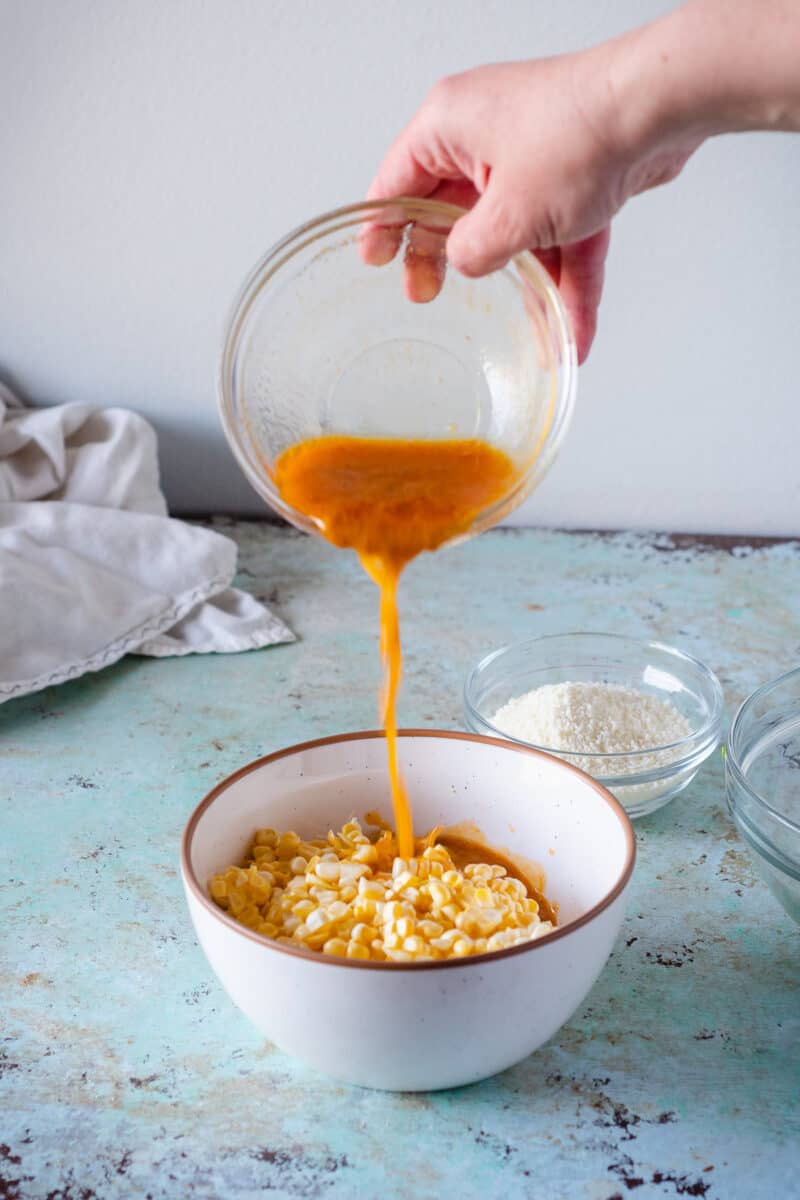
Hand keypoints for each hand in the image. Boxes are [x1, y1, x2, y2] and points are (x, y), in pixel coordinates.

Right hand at [365, 53, 699, 361]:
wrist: (659, 110)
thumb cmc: (577, 137)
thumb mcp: (508, 215)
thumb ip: (472, 251)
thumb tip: (465, 264)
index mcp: (449, 127)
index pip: (398, 182)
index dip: (383, 227)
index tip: (374, 263)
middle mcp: (487, 135)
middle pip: (453, 210)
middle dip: (451, 262)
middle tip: (431, 298)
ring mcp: (533, 154)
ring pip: (516, 231)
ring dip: (528, 287)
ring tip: (530, 340)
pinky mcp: (576, 172)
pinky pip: (562, 236)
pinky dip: (568, 280)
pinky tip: (574, 331)